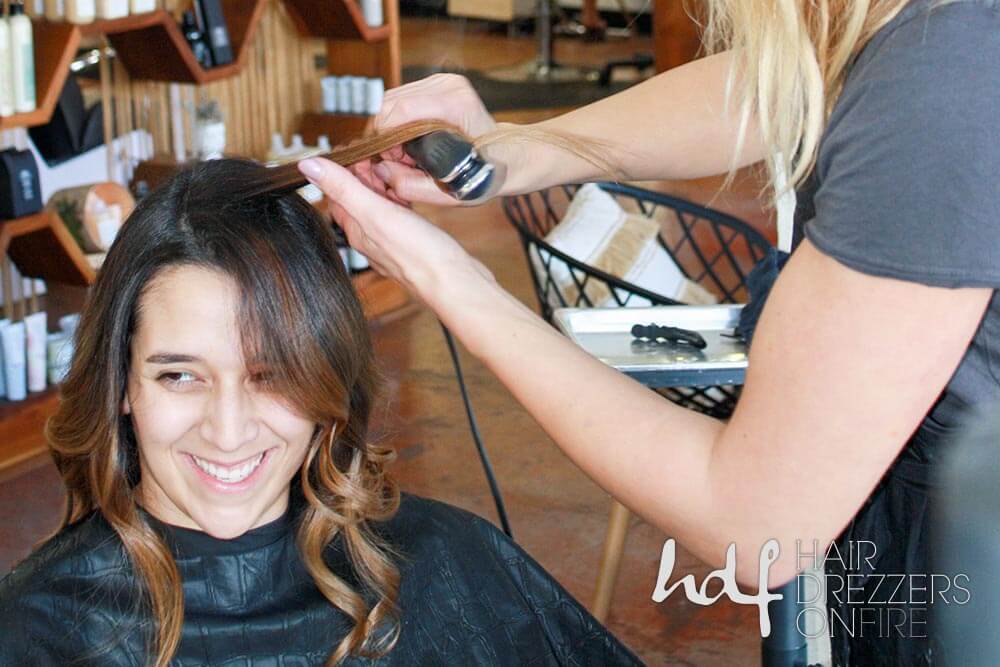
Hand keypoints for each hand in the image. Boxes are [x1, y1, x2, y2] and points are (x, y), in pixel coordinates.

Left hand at [298, 156, 493, 296]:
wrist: (453, 282)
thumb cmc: (417, 253)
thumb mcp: (375, 213)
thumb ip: (343, 188)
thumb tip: (307, 166)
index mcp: (356, 230)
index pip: (336, 193)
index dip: (340, 168)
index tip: (352, 146)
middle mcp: (370, 236)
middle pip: (357, 198)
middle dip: (361, 172)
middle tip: (374, 149)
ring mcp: (391, 240)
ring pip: (378, 205)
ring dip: (380, 183)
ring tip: (391, 162)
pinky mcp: (412, 241)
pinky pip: (398, 213)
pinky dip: (398, 196)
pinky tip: (407, 189)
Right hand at [353, 74, 500, 206]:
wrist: (510, 156)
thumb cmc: (485, 174)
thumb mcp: (452, 192)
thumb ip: (414, 185)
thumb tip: (381, 170)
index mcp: (457, 106)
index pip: (400, 110)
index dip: (385, 137)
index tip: (390, 159)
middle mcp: (451, 86)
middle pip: (391, 102)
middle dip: (384, 132)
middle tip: (396, 159)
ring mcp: (445, 80)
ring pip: (392, 98)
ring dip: (389, 125)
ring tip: (404, 151)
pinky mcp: (439, 82)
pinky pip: (402, 97)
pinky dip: (397, 119)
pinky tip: (409, 138)